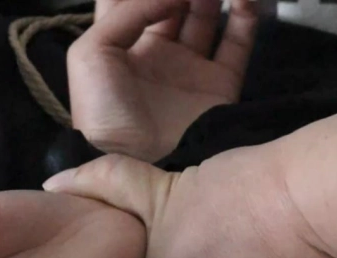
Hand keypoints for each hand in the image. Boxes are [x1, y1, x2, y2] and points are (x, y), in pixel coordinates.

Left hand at [68, 0, 256, 161]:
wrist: (138, 163)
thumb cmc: (104, 111)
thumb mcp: (91, 54)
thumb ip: (126, 12)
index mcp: (119, 44)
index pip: (129, 1)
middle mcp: (155, 51)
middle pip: (171, 3)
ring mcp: (189, 67)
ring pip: (206, 14)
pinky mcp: (219, 84)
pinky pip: (236, 41)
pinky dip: (245, 15)